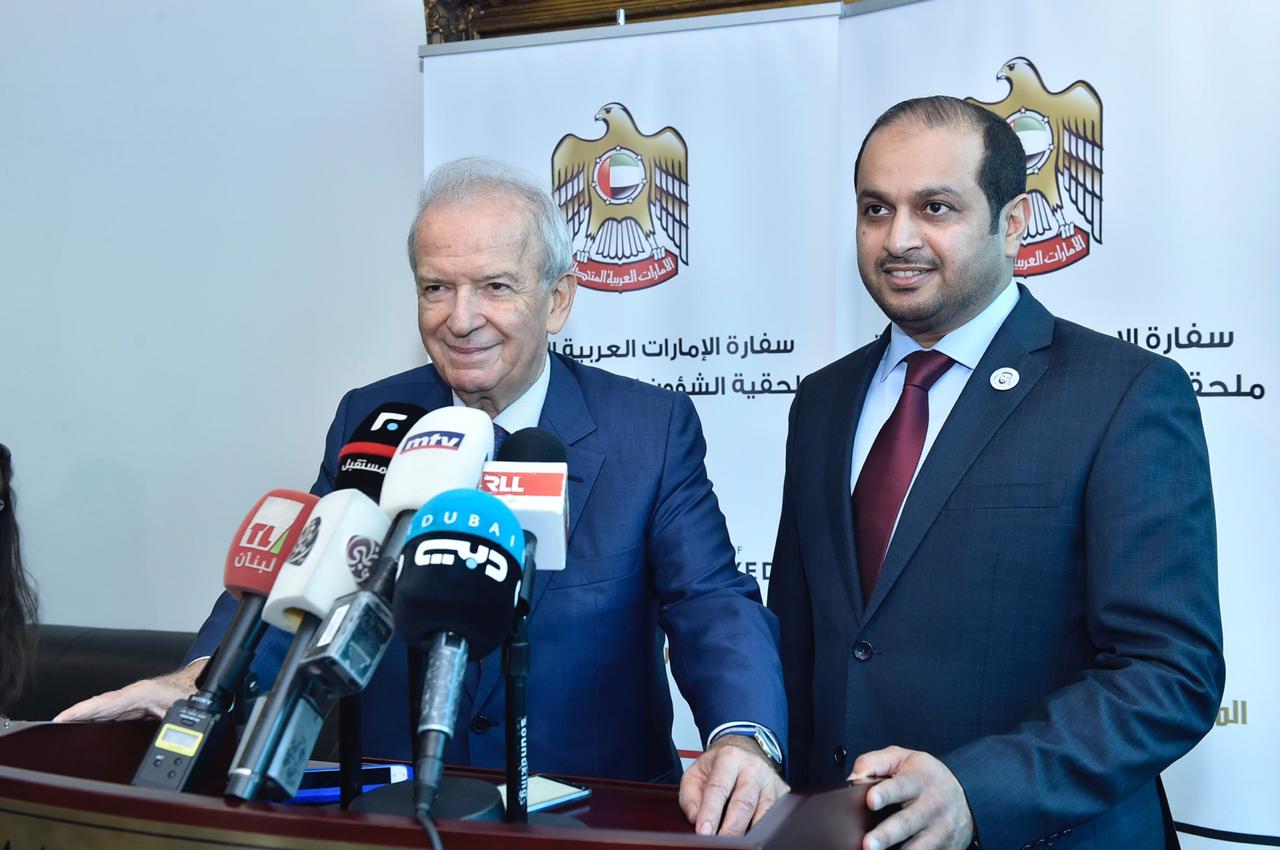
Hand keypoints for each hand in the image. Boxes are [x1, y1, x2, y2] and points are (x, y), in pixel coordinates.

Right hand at [53, 660, 204, 721]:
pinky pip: (112, 713)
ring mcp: (133, 702)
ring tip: (63, 728)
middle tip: (53, 726)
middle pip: (98, 707)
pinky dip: (97, 719)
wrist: (200, 685)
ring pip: (104, 710)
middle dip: (75, 716)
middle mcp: (132, 696)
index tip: (62, 718)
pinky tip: (88, 728)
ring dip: (84, 718)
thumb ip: (169, 721)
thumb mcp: (181, 709)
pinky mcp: (136, 707)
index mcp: (139, 694)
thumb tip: (165, 737)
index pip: (105, 703)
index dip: (82, 711)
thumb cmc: (193, 692)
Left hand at [678, 734, 789, 835]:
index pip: (718, 788)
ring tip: (734, 842)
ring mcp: (771, 781)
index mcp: (729, 758)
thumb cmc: (718, 766)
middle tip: (719, 842)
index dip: (710, 812)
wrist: (743, 751)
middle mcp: (753, 767)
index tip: (704, 831)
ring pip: (763, 812)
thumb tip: (697, 819)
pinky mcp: (782, 794)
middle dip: (731, 828)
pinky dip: (763, 829)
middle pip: (744, 803)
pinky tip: (751, 834)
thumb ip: (690, 797)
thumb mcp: (695, 773)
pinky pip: (775, 815)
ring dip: (748, 831)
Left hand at [849, 745, 972, 849]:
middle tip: (868, 843)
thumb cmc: (925, 776)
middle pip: (907, 822)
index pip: (900, 786)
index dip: (885, 793)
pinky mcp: (945, 848)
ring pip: (919, 846)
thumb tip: (853, 779)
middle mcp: (931, 806)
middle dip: (887, 834)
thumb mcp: (903, 758)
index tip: (870, 800)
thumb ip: (874, 763)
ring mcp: (940, 830)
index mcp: (919, 781)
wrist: (967, 794)